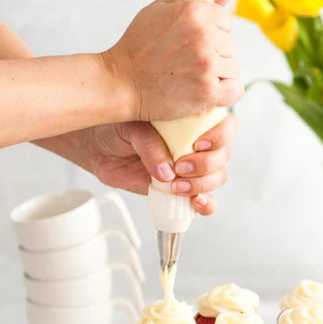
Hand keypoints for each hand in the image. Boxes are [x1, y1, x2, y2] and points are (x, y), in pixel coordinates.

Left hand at [68, 114, 236, 215]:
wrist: (98, 147)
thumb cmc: (117, 128)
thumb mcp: (132, 126)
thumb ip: (150, 145)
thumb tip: (167, 173)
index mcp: (193, 119)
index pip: (224, 125)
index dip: (219, 136)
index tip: (198, 144)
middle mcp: (198, 143)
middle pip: (223, 155)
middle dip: (206, 164)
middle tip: (180, 167)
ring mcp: (192, 167)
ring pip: (217, 177)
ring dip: (202, 184)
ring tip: (176, 186)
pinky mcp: (183, 189)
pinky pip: (205, 200)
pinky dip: (206, 204)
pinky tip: (194, 203)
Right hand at [105, 0, 242, 121]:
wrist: (121, 83)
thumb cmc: (137, 48)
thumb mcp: (160, 11)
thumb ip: (195, 0)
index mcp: (195, 12)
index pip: (226, 22)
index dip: (212, 34)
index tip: (196, 44)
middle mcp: (204, 36)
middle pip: (230, 46)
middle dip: (214, 55)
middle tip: (190, 64)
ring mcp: (207, 65)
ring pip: (233, 69)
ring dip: (218, 75)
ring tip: (195, 78)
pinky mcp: (207, 92)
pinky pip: (235, 91)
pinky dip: (224, 94)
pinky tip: (208, 93)